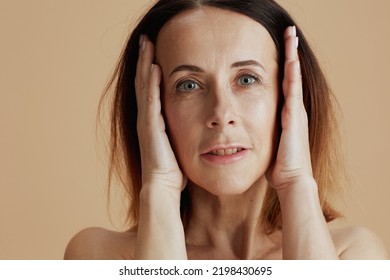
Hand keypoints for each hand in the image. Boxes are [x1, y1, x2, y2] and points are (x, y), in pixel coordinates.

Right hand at [135, 35, 185, 193]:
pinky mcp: (151, 126)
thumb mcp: (178, 143)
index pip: (149, 88)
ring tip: (146, 43)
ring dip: (145, 63)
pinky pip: (151, 100)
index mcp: (153, 119)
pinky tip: (153, 67)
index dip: (149, 68)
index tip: (153, 50)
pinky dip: (151, 83)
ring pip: (144, 85)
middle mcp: (146, 116)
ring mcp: (146, 120)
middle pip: (143, 81)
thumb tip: (195, 124)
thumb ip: (180, 130)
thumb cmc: (173, 168)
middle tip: (146, 38)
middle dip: (144, 58)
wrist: (163, 186)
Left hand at [267, 26, 313, 190]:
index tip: (279, 52)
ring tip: (291, 36)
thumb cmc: (278, 166)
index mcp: (286, 115)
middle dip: (290, 54)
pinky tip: (291, 57)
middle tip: (288, 33)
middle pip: (291, 75)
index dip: (283, 68)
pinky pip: (293, 89)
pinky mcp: (294, 116)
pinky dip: (293, 72)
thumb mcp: (266, 145)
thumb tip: (246, 137)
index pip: (284, 85)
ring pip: (294, 77)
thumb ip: (260, 135)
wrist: (291, 179)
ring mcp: (295, 111)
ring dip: (292, 56)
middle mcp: (293, 109)